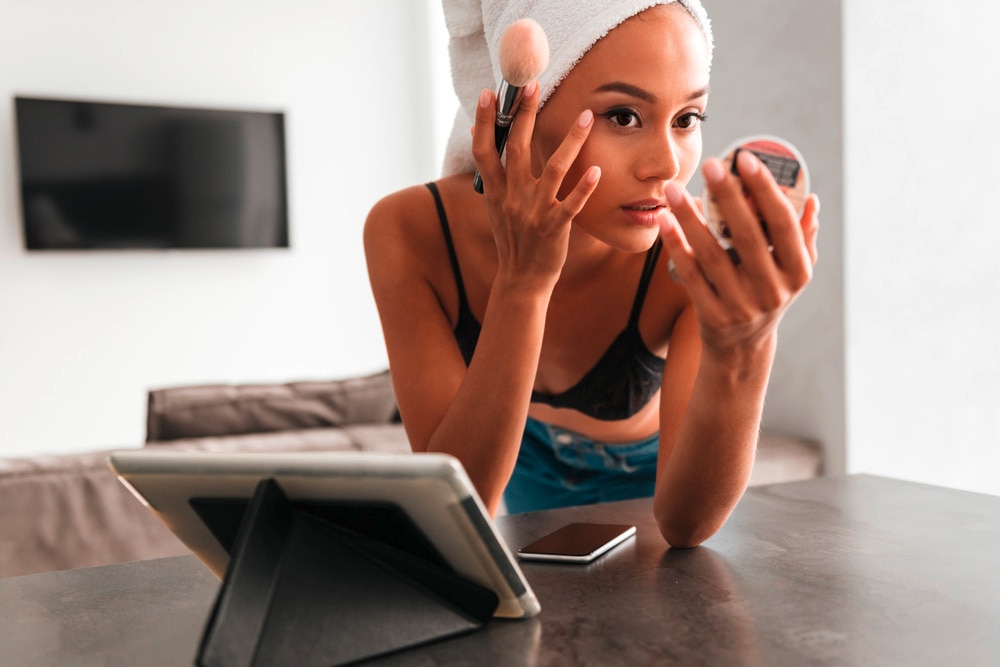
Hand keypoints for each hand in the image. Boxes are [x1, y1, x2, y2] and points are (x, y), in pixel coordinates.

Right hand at [471, 81, 600, 285]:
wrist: (521, 278)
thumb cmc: (513, 238)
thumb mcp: (496, 206)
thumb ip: (495, 175)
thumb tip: (486, 139)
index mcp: (494, 191)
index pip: (484, 149)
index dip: (485, 121)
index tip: (490, 93)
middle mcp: (511, 197)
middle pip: (517, 149)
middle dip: (525, 115)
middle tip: (533, 85)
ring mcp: (534, 212)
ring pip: (554, 169)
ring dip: (571, 141)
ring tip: (587, 117)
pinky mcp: (555, 227)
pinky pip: (571, 204)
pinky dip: (584, 188)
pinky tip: (597, 171)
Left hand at [660, 149, 818, 353]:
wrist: (742, 349)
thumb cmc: (767, 294)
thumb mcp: (792, 273)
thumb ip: (802, 237)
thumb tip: (810, 198)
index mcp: (797, 272)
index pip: (783, 224)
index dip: (766, 190)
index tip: (746, 159)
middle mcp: (772, 290)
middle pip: (747, 235)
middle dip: (728, 196)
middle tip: (711, 163)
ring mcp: (740, 306)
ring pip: (711, 255)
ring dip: (690, 218)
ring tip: (674, 189)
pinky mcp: (711, 316)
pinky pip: (690, 275)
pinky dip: (676, 247)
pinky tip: (664, 221)